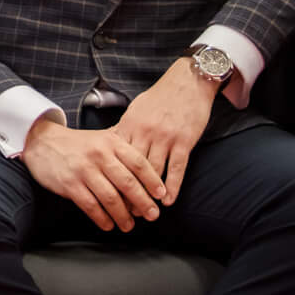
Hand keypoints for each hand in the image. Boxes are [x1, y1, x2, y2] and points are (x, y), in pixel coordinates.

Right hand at [19, 118, 164, 231]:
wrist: (42, 142)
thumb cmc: (78, 144)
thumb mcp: (103, 139)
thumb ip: (124, 152)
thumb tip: (150, 174)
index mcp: (111, 142)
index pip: (139, 163)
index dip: (153, 181)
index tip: (161, 196)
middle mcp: (99, 155)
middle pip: (128, 183)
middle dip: (143, 202)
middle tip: (152, 216)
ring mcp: (83, 170)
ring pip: (110, 198)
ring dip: (123, 216)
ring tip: (129, 225)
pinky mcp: (69, 184)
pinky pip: (91, 206)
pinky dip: (102, 218)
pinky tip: (108, 224)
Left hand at [113, 60, 219, 205]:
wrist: (187, 82)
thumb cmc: (160, 97)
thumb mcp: (136, 110)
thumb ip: (125, 130)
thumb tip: (111, 146)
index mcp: (129, 125)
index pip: (116, 158)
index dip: (112, 178)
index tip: (107, 195)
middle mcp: (144, 132)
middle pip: (131, 168)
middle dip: (127, 191)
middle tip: (124, 212)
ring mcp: (164, 137)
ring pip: (153, 171)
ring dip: (148, 194)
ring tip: (146, 212)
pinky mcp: (184, 141)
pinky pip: (176, 168)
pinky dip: (171, 186)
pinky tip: (167, 200)